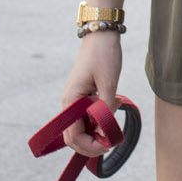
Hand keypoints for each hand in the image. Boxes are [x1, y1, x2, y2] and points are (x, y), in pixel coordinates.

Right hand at [60, 30, 122, 157]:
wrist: (101, 34)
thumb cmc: (104, 55)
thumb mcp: (109, 83)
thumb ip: (105, 110)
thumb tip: (104, 133)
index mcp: (71, 99)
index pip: (73, 135)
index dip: (89, 146)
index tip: (108, 145)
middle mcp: (69, 102)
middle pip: (73, 136)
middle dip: (90, 145)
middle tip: (111, 143)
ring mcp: (74, 99)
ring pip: (80, 127)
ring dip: (95, 133)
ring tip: (113, 124)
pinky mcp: (82, 96)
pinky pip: (86, 117)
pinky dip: (97, 121)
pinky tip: (111, 112)